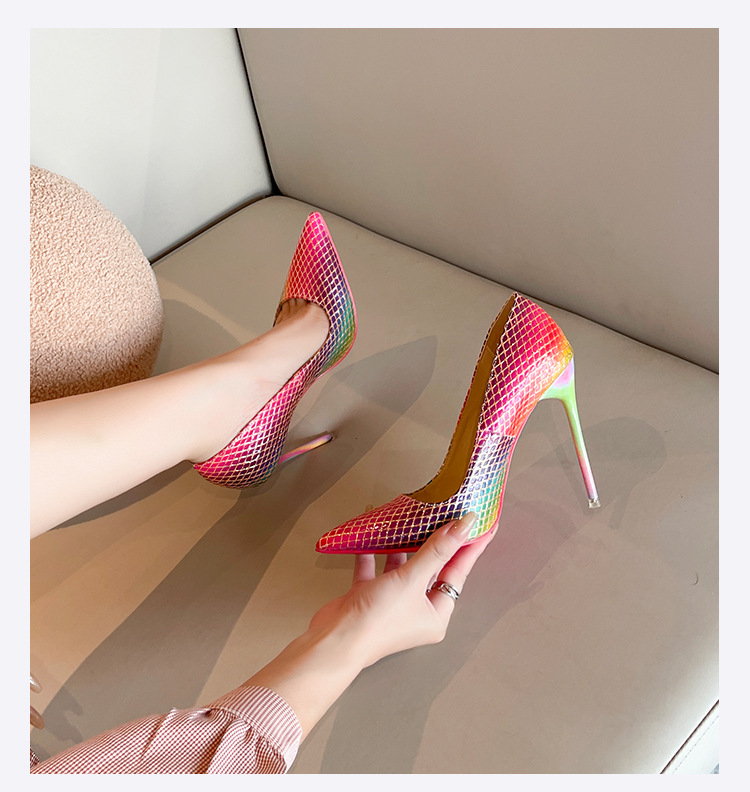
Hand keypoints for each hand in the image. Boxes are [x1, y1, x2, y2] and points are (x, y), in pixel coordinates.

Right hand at [244, 511, 494, 737]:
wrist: (334, 640)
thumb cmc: (378, 619)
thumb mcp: (412, 580)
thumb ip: (437, 550)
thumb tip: (464, 526)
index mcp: (436, 614)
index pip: (458, 573)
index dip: (469, 547)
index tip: (481, 524)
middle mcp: (416, 611)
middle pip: (431, 569)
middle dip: (436, 542)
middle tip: (448, 514)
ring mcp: (392, 604)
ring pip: (403, 568)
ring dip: (403, 545)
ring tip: (411, 518)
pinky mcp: (368, 598)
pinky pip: (375, 570)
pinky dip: (373, 553)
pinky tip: (372, 534)